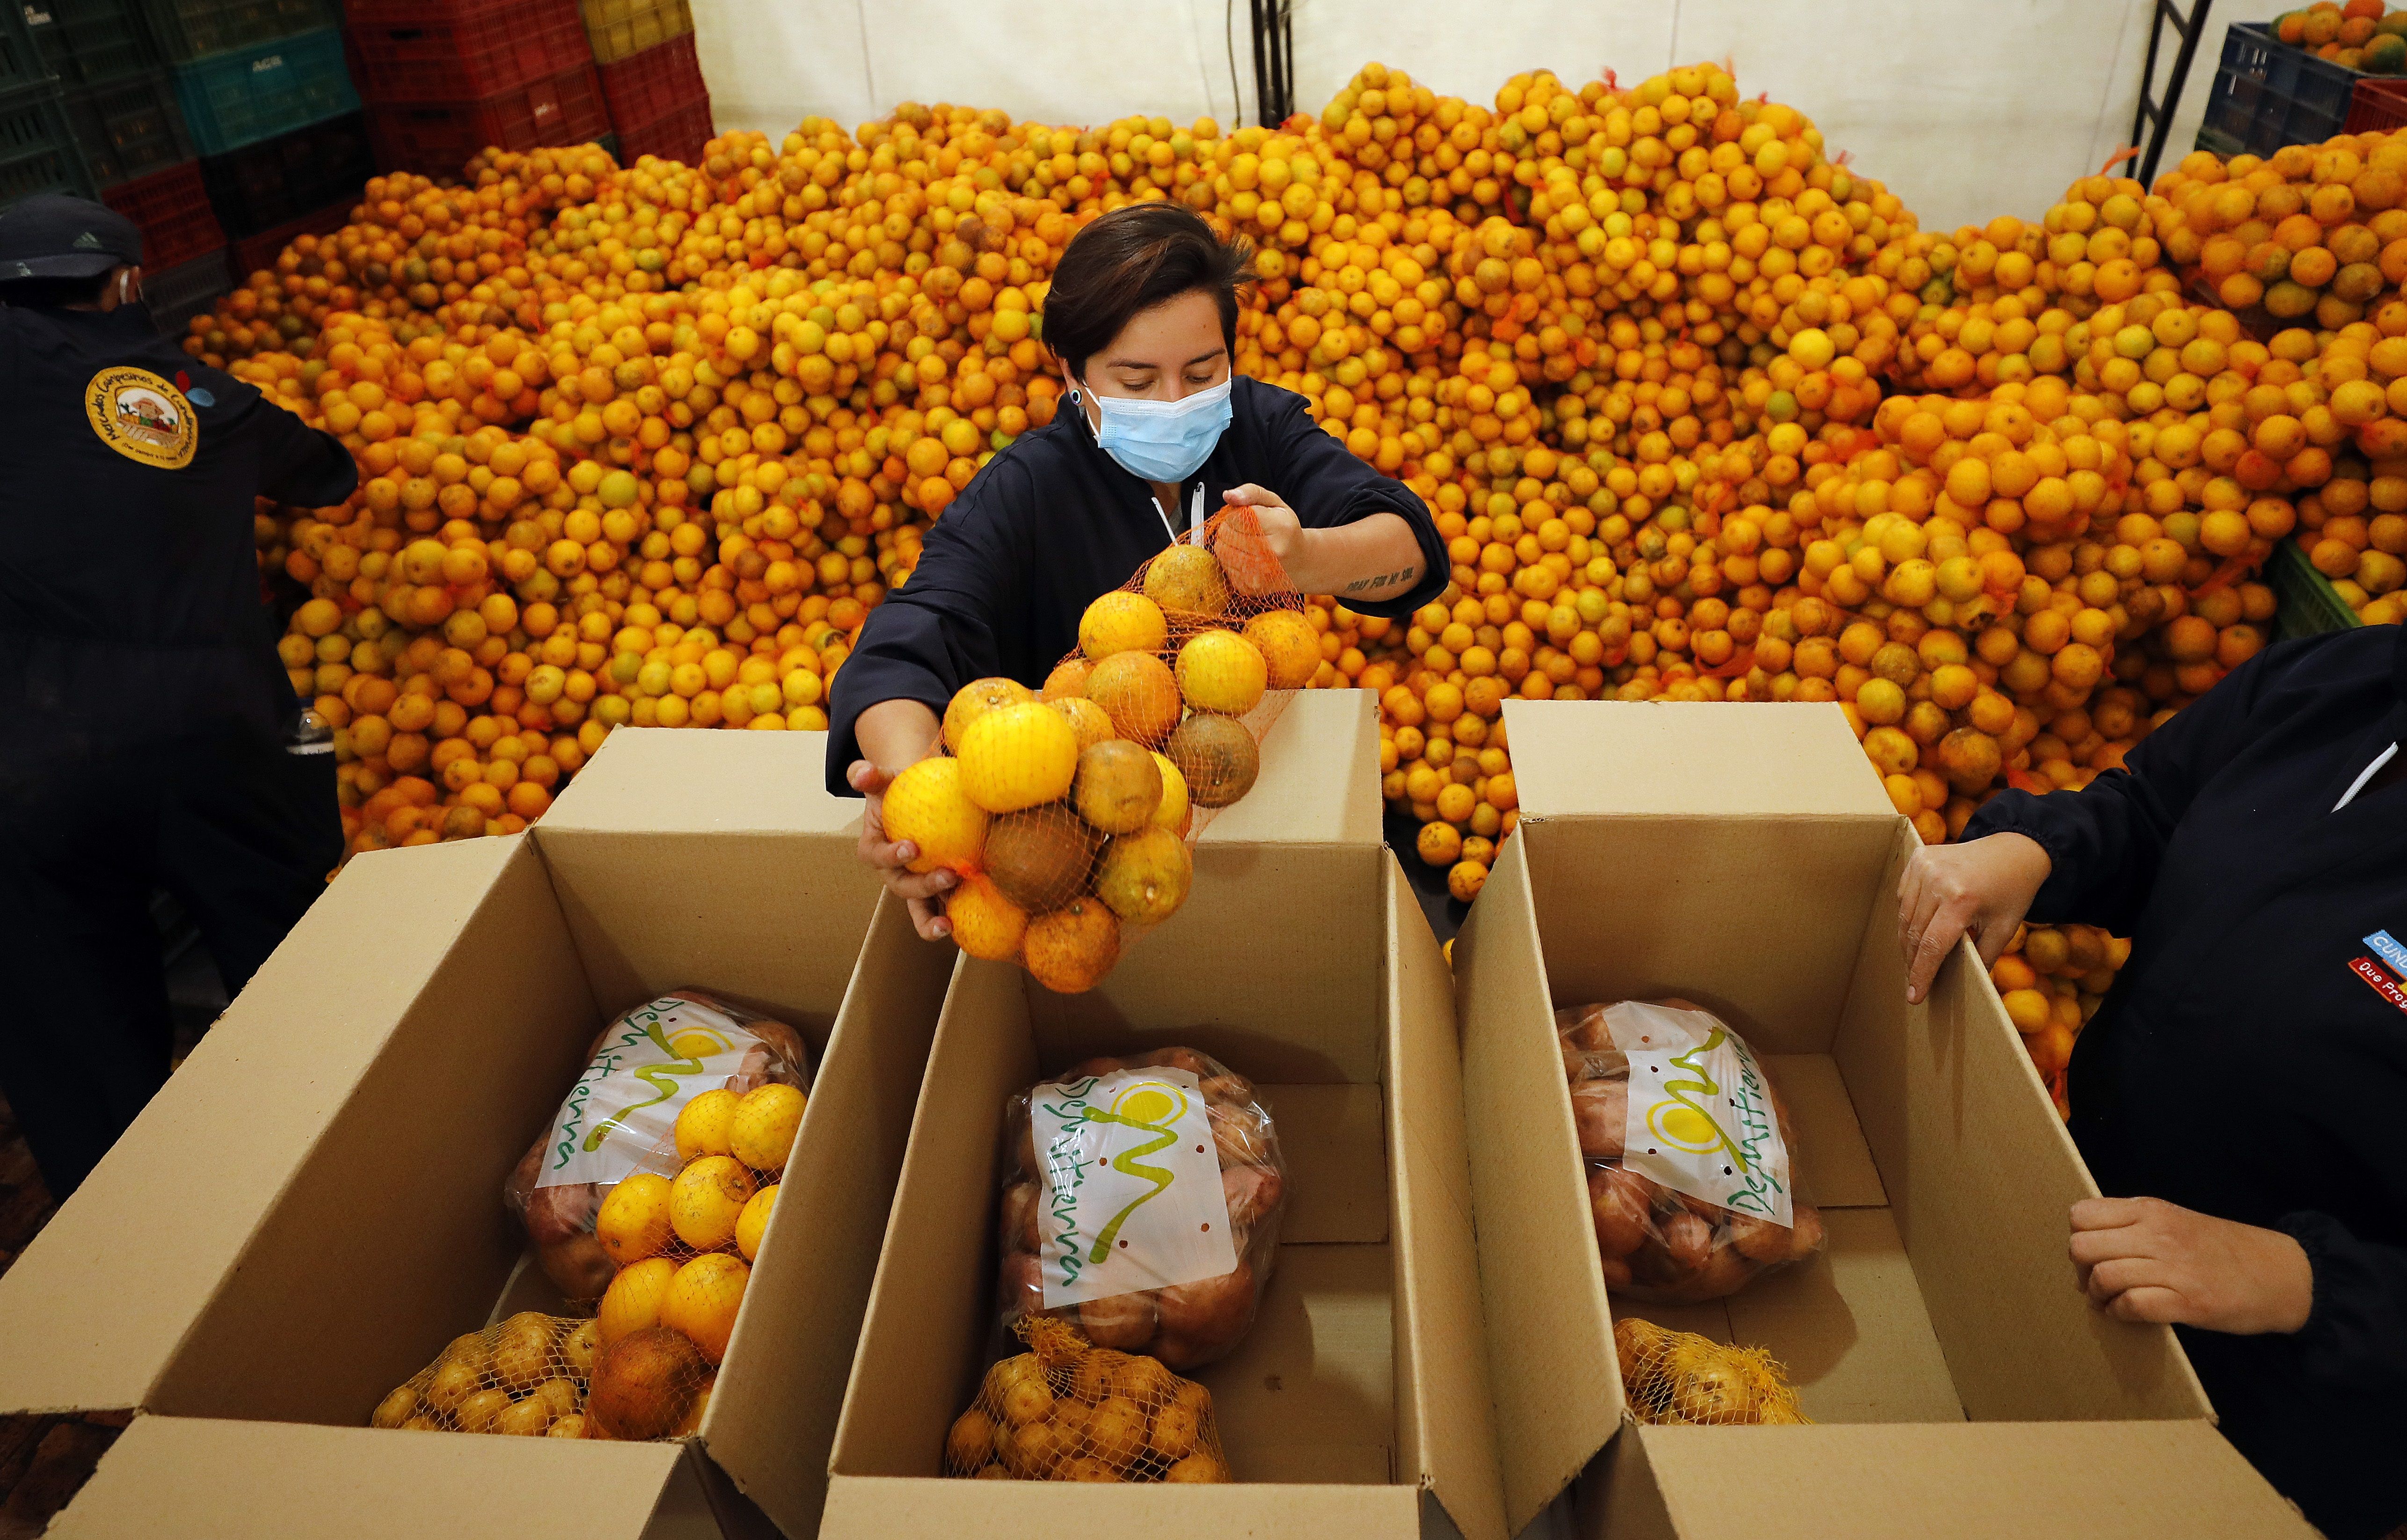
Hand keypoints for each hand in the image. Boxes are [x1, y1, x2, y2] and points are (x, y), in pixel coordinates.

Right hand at [846, 758, 956, 940]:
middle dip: (922, 887)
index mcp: (875, 850)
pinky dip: (958, 914)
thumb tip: (861, 774)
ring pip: (920, 909)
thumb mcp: (882, 778)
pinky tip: (977, 919)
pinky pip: (945, 904)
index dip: (892, 855)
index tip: (912, 847)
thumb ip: (867, 775)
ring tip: (948, 928)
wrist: (918, 800)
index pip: (879, 856)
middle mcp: (894, 874)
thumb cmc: (897, 789)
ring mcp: (916, 885)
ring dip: (931, 922)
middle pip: (903, 887)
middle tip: (947, 876)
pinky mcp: (938, 890)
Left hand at [1217, 483, 1304, 593]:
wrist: (1300, 564)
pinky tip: (1246, 558)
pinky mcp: (1249, 587)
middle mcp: (1271, 554)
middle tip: (1248, 531)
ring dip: (1228, 544)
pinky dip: (1230, 560)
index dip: (1237, 513)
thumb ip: (1251, 493)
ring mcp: (1260, 574)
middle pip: (1226, 533)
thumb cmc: (1286, 531)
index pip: (1237, 516)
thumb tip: (1228, 495)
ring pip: (1221, 550)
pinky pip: (1224, 566)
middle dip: (1231, 528)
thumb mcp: (1274, 504)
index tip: (1247, 517)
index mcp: (1280, 528)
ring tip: (1246, 544)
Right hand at [1896, 832, 2051, 1003]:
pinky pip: (1903, 896)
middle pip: (1913, 933)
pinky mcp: (1918, 858)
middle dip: (1913, 961)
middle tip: (1915, 980)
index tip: (1914, 996)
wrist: (2014, 850)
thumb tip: (1964, 985)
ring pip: (1904, 915)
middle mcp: (1938, 880)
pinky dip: (1908, 914)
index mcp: (1962, 900)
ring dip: (1907, 940)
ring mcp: (1924, 866)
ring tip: (1915, 957)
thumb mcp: (2005, 929)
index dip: (1921, 974)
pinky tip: (1919, 925)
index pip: (1932, 946)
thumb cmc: (2012, 892)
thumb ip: (1983, 957)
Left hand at [2069, 1197, 2312, 1334]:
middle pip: (2082, 1247)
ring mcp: (2174, 1268)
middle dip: (2081, 1269)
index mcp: (2152, 1210)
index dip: (2079, 1237)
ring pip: (2103, 1276)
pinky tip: (2129, 1314)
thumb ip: (2136, 1225)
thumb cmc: (2225, 1249)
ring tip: (2109, 1301)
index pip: (2081, 1215)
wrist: (2283, 1274)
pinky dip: (2121, 1313)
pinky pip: (2132, 1305)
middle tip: (2095, 1282)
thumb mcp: (2177, 1220)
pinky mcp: (2188, 1302)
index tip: (2092, 1254)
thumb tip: (2090, 1243)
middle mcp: (2158, 1234)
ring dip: (2098, 1295)